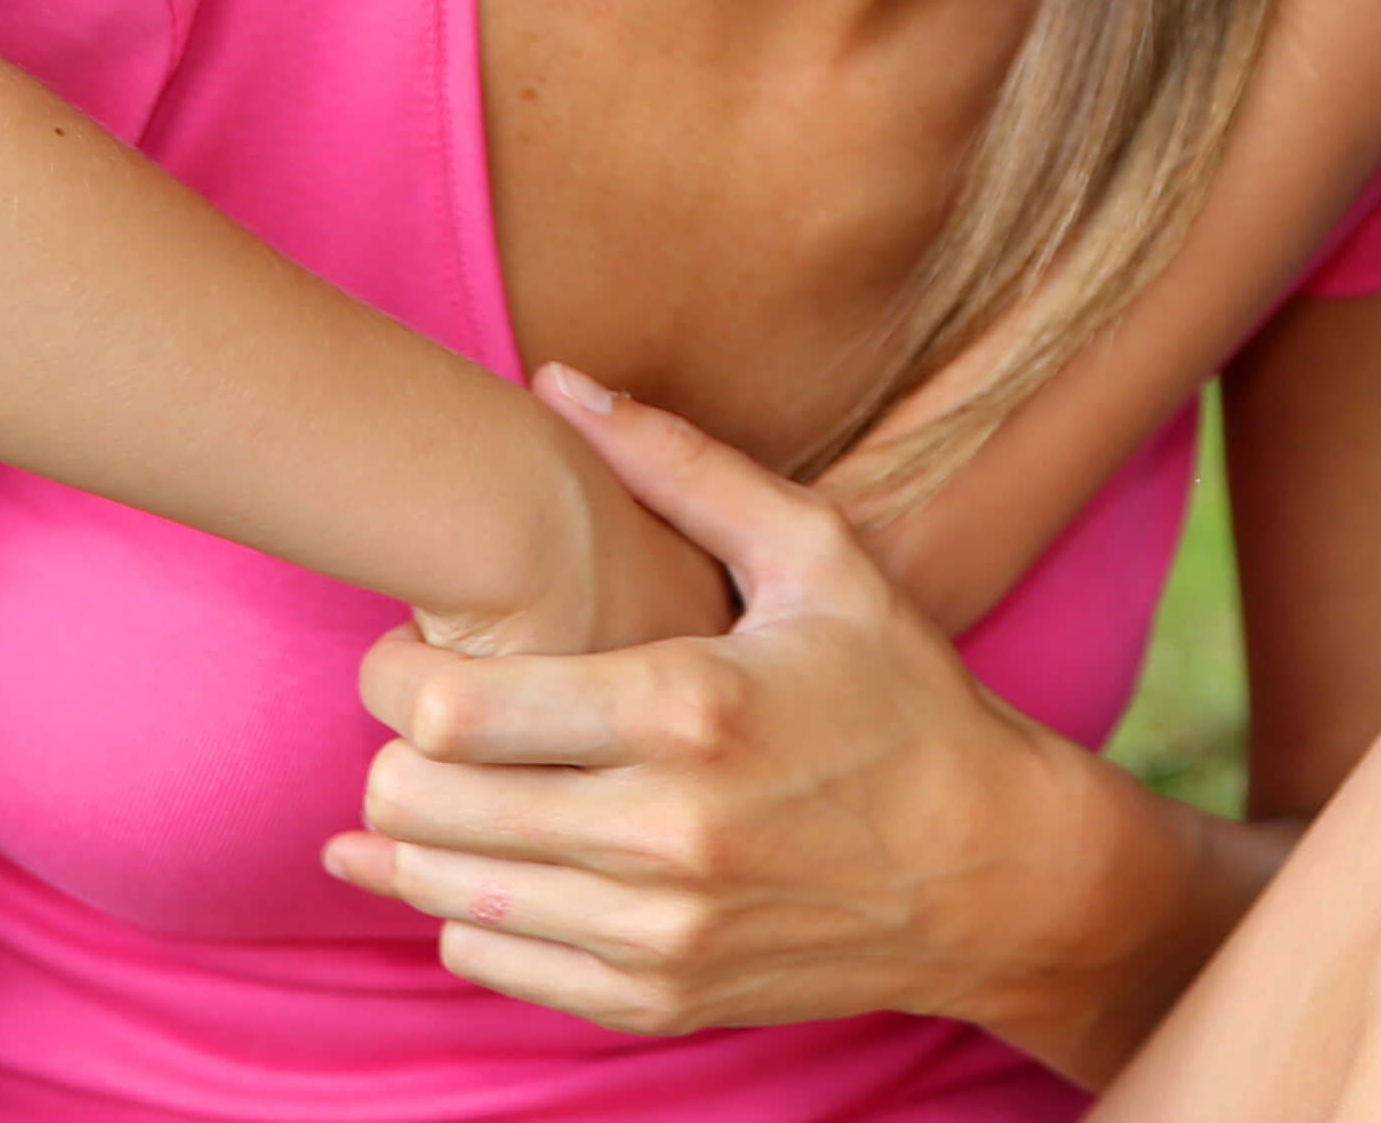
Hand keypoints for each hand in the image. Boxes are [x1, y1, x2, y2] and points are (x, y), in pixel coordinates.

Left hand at [329, 369, 1165, 1052]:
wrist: (991, 870)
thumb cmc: (900, 697)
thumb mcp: (817, 559)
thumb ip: (683, 468)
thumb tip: (558, 382)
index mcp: (690, 707)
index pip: (453, 709)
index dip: (389, 674)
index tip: (401, 652)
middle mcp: (664, 831)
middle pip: (423, 804)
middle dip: (391, 750)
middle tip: (417, 714)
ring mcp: (658, 931)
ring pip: (441, 890)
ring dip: (412, 834)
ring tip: (442, 781)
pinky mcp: (658, 998)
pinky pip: (491, 960)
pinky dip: (464, 910)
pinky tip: (491, 860)